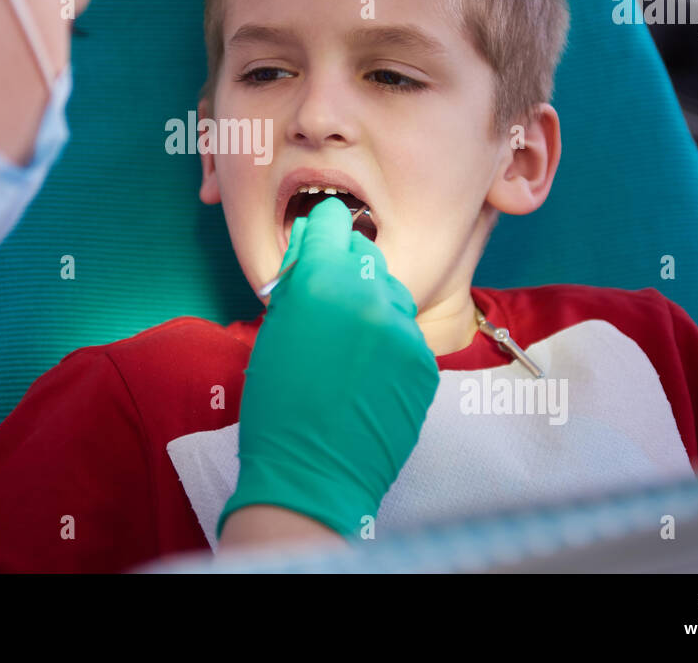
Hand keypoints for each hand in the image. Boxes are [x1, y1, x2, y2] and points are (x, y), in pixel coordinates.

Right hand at [218, 197, 438, 539]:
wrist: (314, 474)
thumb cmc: (278, 407)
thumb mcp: (273, 332)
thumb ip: (295, 284)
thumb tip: (309, 251)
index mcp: (320, 281)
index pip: (331, 222)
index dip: (323, 225)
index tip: (320, 230)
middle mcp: (367, 295)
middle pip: (365, 251)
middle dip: (347, 261)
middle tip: (330, 288)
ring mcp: (403, 329)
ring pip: (391, 291)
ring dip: (371, 300)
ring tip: (348, 336)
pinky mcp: (424, 361)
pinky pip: (406, 332)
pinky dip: (389, 340)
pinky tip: (368, 368)